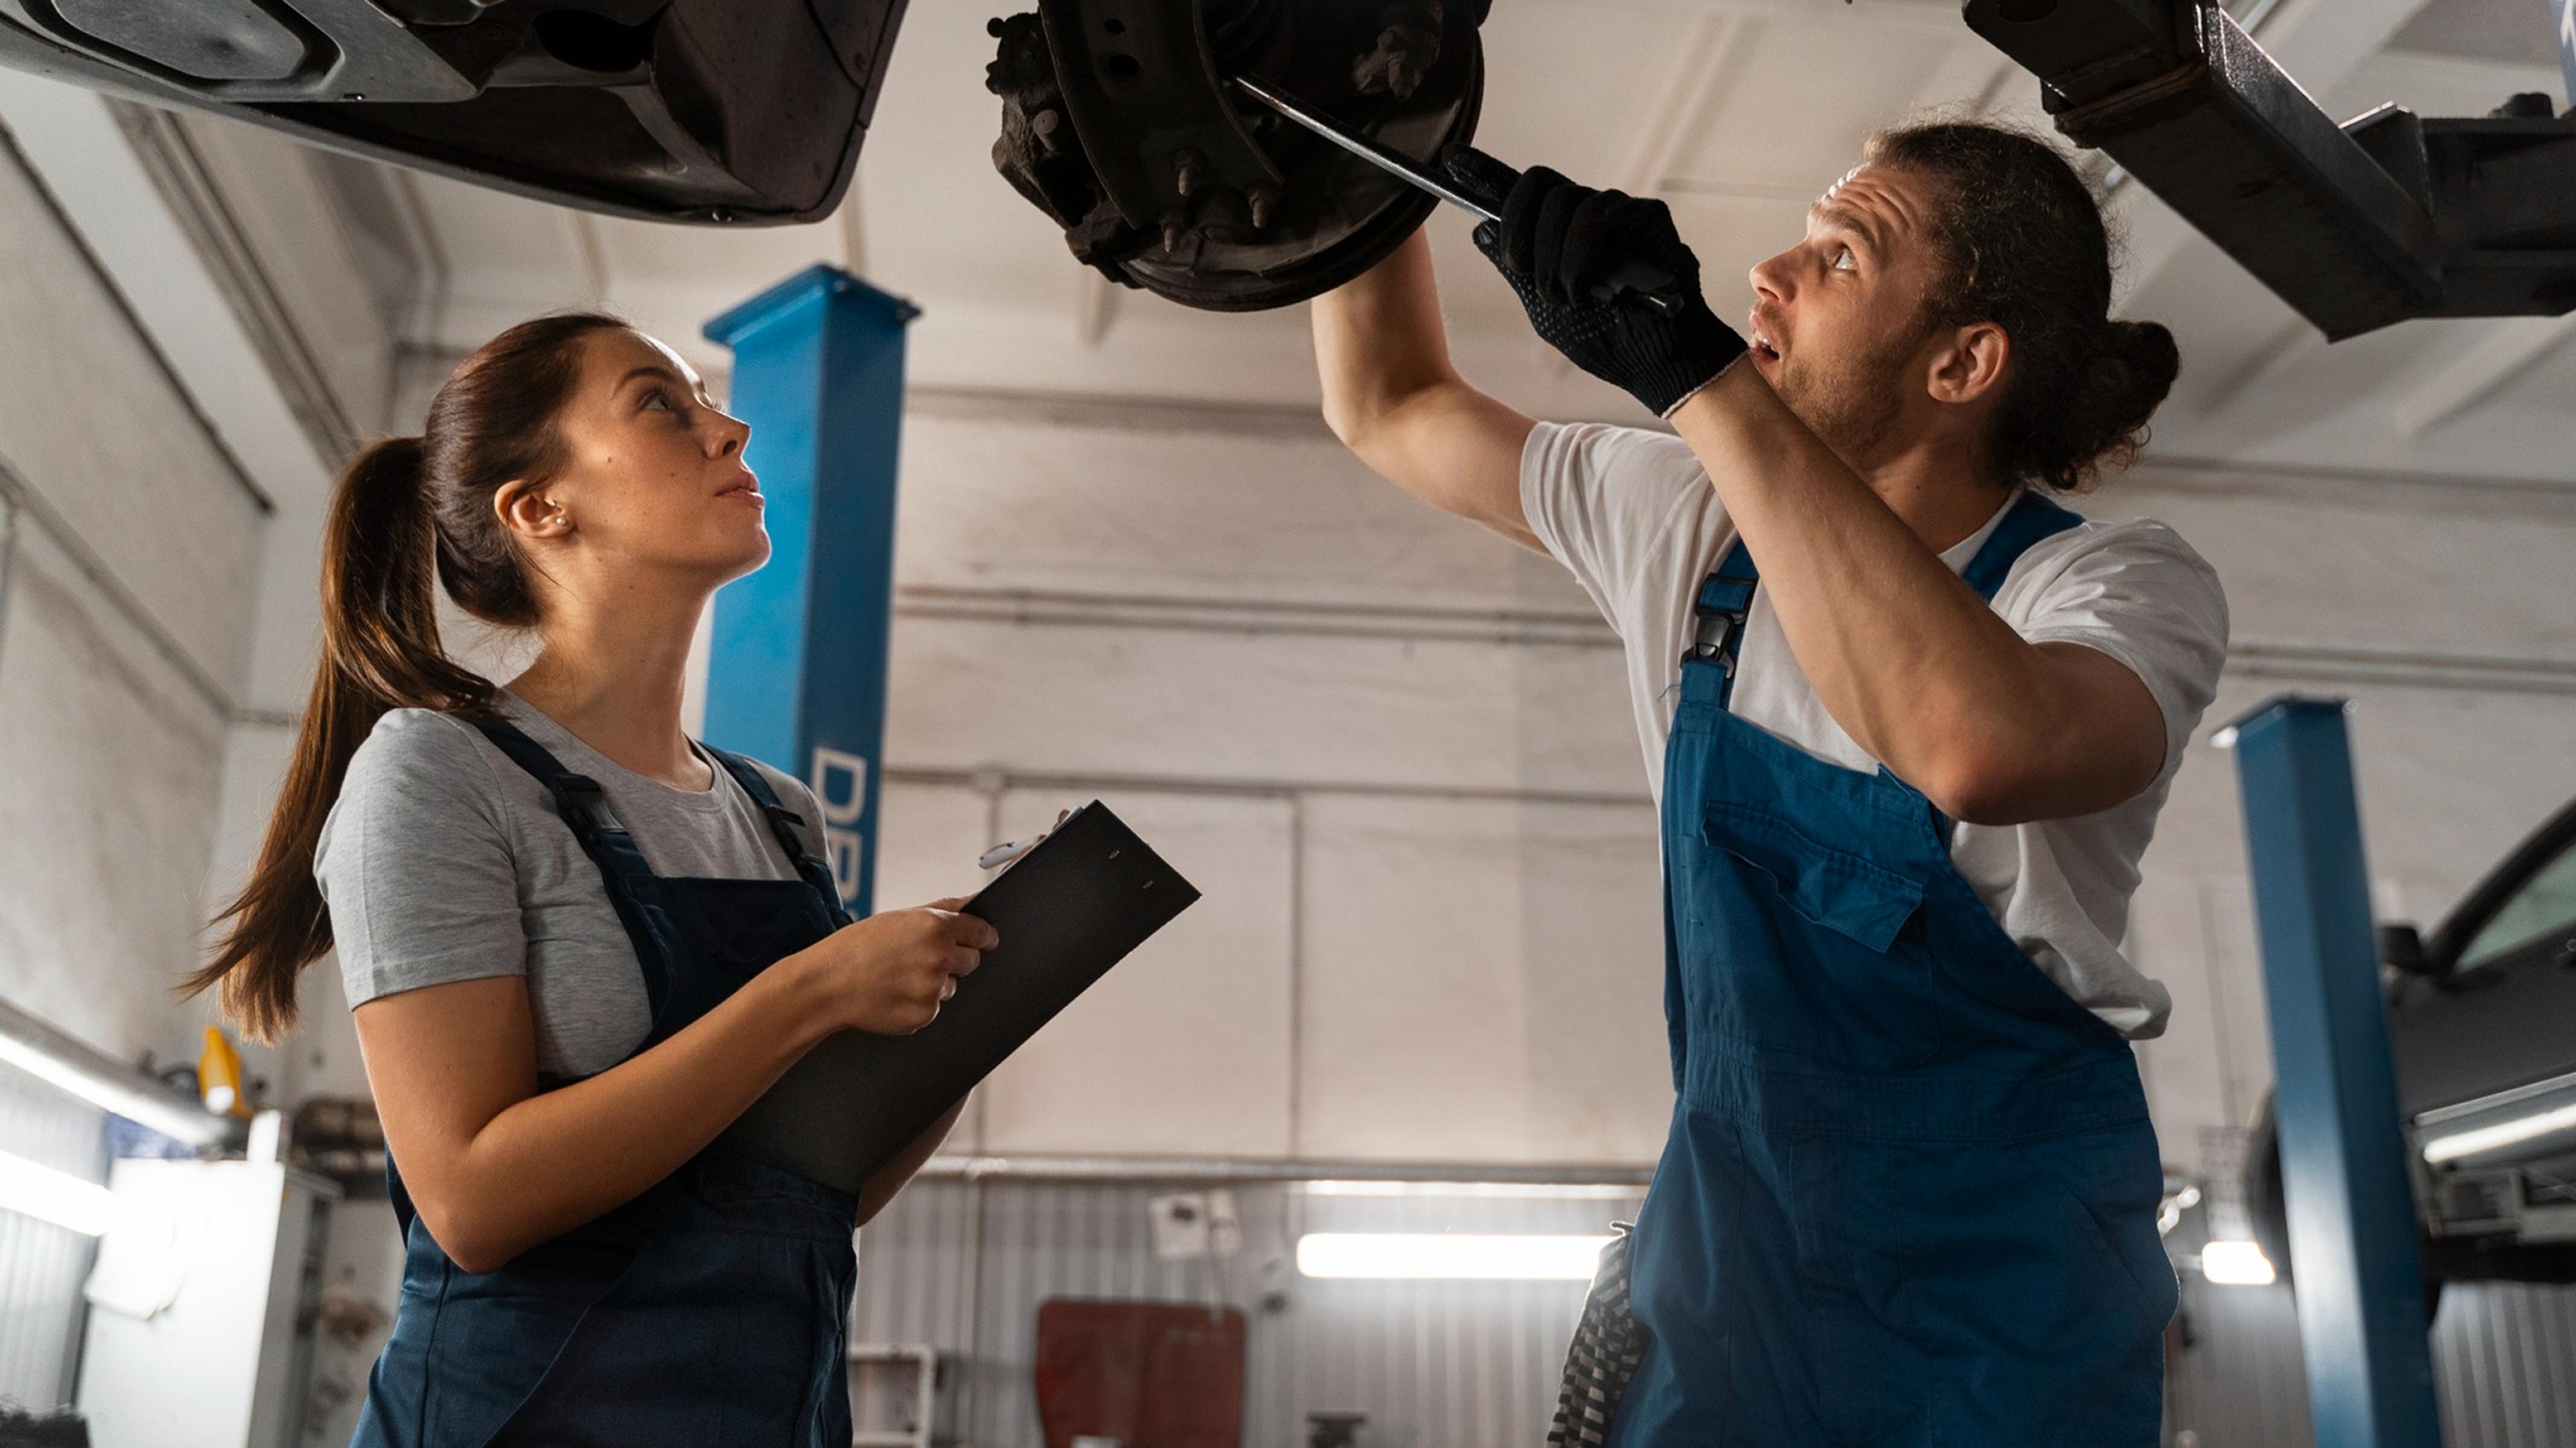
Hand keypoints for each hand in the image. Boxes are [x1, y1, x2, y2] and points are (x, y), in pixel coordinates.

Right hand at [798, 899, 998, 1035]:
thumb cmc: (858, 947)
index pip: (982, 932)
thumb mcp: (900, 918)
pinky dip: (919, 1003)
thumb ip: (943, 909)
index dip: (983, 936)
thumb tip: (974, 902)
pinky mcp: (924, 1015)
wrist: (826, 985)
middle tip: (924, 958)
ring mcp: (933, 989)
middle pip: (972, 961)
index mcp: (936, 927)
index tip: (985, 940)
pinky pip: (934, 1008)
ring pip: (952, 986)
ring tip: (899, 977)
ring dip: (935, 983)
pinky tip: (894, 994)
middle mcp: (940, 958)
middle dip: (956, 959)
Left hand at [1444, 151, 1747, 417]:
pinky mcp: (1646, 214)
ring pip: (1566, 202)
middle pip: (1537, 183)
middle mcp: (1584, 214)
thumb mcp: (1543, 307)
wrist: (1652, 362)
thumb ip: (1515, 270)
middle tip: (1521, 267)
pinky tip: (1587, 286)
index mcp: (1557, 234)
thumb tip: (1480, 230)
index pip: (1519, 193)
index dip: (1484, 172)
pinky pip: (1599, 214)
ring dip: (1553, 257)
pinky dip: (1581, 254)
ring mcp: (1616, 211)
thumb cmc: (1604, 339)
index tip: (1450, 158)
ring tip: (1565, 297)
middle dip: (1519, 225)